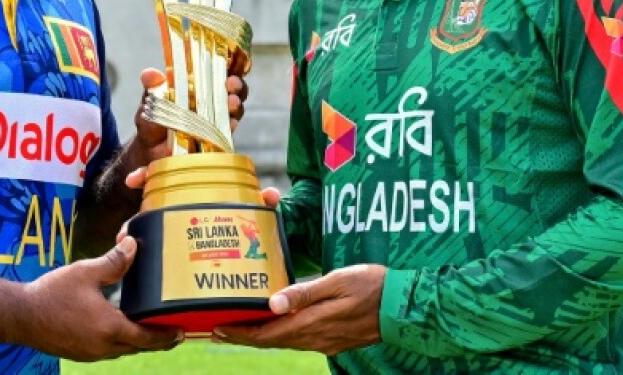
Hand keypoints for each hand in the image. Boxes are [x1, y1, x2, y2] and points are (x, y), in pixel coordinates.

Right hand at [20, 237, 181, 360]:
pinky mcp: (79, 353)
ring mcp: (90, 353)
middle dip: (156, 340)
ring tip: (148, 328)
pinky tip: (118, 328)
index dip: (166, 336)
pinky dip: (119, 342)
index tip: (181, 332)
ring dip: (137, 341)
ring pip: (122, 350)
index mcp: (109, 327)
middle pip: (137, 347)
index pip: (146, 337)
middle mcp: (102, 346)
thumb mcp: (85, 272)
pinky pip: (107, 350)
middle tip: (172, 331)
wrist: (19, 315)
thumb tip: (133, 245)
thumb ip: (113, 261)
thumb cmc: (51, 293)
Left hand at [125, 68, 248, 189]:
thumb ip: (152, 87)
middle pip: (233, 90)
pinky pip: (228, 132)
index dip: (227, 67)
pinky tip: (231, 123)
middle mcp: (211, 102)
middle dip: (237, 86)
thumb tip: (149, 74)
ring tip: (232, 102)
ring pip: (235, 110)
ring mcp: (216, 121)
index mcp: (198, 86)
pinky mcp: (217, 140)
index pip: (219, 72)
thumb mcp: (150, 102)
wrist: (151, 153)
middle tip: (232, 83)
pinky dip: (231, 127)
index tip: (227, 64)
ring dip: (236, 105)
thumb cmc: (152, 122)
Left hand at [212, 264, 385, 355]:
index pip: (268, 334)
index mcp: (313, 323)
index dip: (241, 333)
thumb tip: (272, 304)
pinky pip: (299, 341)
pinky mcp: (334, 341)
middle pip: (272, 342)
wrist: (404, 306)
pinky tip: (276, 326)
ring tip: (241, 326)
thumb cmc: (371, 285)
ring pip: (285, 343)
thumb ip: (304, 293)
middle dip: (245, 336)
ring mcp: (326, 342)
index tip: (218, 328)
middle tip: (219, 329)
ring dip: (261, 337)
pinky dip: (281, 335)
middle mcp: (316, 338)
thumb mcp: (337, 281)